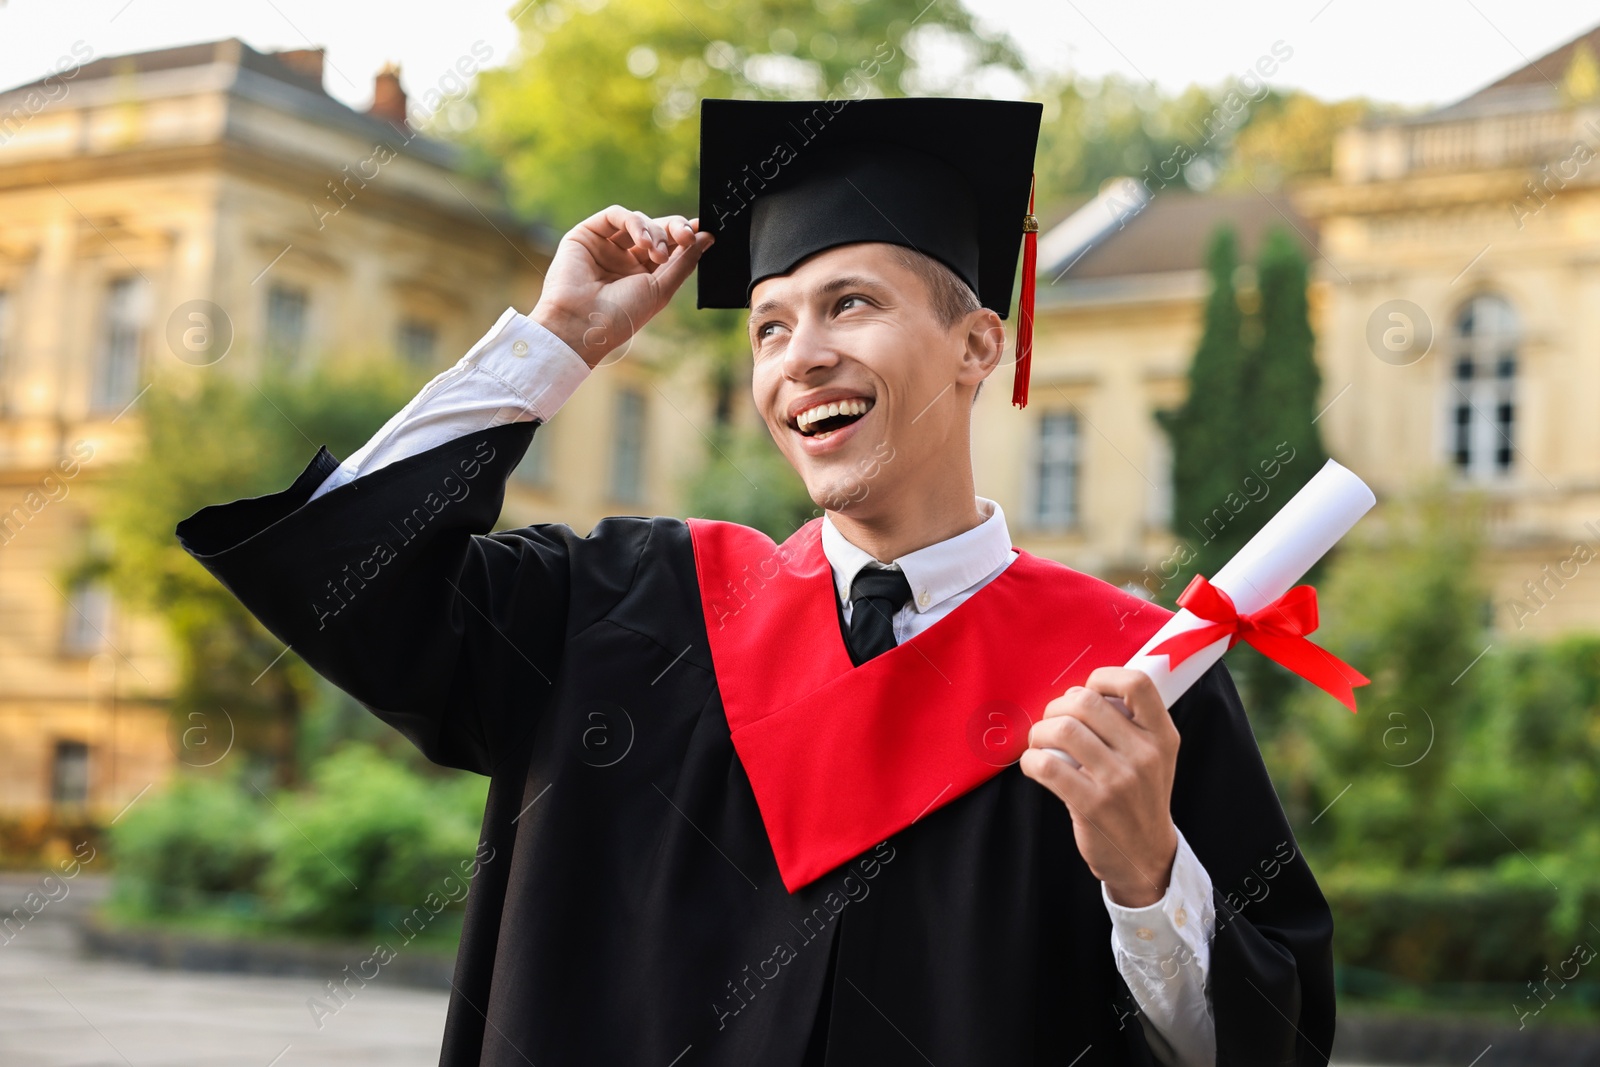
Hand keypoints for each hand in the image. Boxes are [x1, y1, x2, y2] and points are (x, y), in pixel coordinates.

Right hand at [531, 206, 713, 367]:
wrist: (583, 324)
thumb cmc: (621, 316)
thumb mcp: (661, 289)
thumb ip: (684, 261)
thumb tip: (708, 236)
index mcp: (642, 274)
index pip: (668, 246)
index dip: (685, 236)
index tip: (703, 232)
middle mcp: (624, 258)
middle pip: (656, 229)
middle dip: (674, 230)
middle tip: (685, 238)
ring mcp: (605, 246)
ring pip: (638, 221)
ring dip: (654, 232)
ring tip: (656, 253)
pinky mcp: (587, 234)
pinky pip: (615, 215)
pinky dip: (634, 222)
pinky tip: (642, 240)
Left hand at [1019, 667, 1180, 907]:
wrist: (1145, 857)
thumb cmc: (1139, 797)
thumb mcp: (1153, 756)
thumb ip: (1129, 722)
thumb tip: (1078, 693)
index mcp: (1162, 735)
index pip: (1137, 682)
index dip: (1102, 678)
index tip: (1087, 692)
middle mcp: (1145, 755)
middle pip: (1086, 702)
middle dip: (1057, 707)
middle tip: (1052, 723)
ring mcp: (1119, 781)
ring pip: (1062, 730)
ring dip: (1039, 732)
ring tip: (1040, 744)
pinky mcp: (1092, 805)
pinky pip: (1047, 766)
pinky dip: (1031, 760)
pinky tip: (1035, 766)